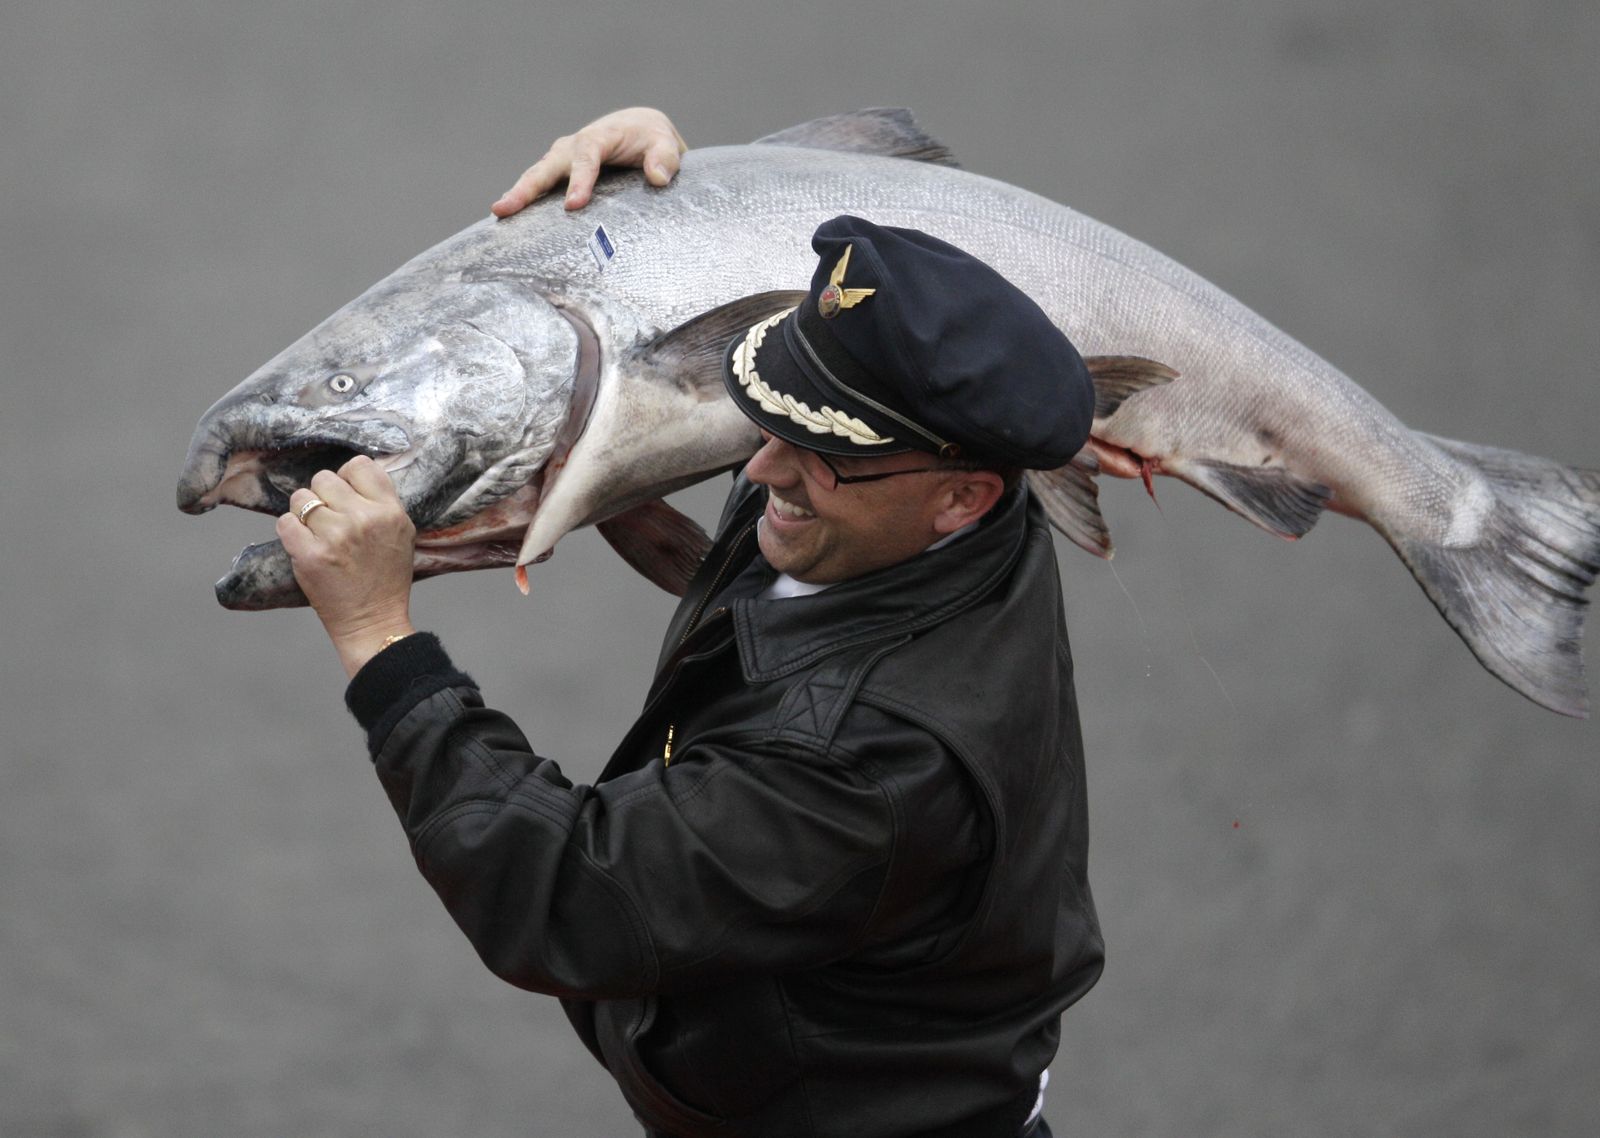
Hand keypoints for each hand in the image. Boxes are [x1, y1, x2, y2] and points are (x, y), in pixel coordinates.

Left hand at [276, 456, 417, 677]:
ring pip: (301, 498)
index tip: (345, 495)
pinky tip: (303, 545)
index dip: (347, 477)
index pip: (359, 465)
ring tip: (316, 533)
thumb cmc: (386, 578)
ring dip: (304, 513)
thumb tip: (351, 475)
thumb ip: (381, 503)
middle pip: (324, 478)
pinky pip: (285, 522)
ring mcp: (335, 536)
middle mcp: (363, 519)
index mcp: (390, 512)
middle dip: (323, 496)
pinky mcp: (309, 555)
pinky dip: (290, 532)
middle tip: (330, 519)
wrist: (373, 621)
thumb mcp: (401, 533)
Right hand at [491, 106, 686, 216]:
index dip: (579, 179)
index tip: (573, 205)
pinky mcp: (560, 174)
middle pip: (547, 166)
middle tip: (504, 209)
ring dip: (518, 196)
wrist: (639, 131)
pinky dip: (525, 202)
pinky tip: (512, 223)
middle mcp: (574, 146)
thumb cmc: (652, 140)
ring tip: (499, 216)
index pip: (587, 156)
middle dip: (526, 188)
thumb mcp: (665, 144)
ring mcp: (563, 160)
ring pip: (537, 177)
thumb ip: (664, 159)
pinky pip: (540, 187)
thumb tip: (657, 178)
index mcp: (600, 137)